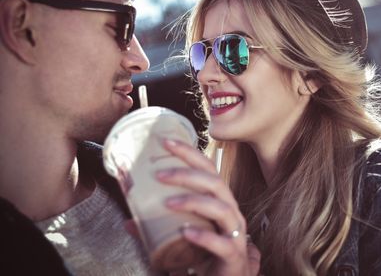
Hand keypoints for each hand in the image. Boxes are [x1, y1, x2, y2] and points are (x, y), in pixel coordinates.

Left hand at [157, 139, 259, 275]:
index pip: (207, 169)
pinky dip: (204, 236)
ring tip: (168, 202)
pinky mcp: (234, 255)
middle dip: (188, 174)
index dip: (189, 153)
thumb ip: (157, 230)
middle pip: (215, 182)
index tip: (165, 142)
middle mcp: (230, 211)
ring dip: (193, 201)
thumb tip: (128, 222)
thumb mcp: (181, 237)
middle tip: (159, 174)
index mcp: (219, 201)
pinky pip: (222, 243)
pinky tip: (185, 232)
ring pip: (221, 208)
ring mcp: (235, 232)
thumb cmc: (207, 254)